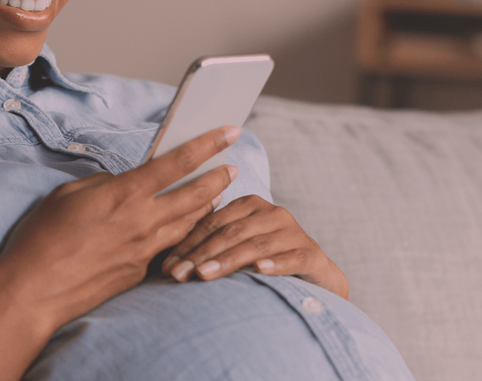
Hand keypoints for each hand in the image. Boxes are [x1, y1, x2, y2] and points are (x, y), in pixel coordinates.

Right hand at [0, 126, 240, 380]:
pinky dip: (182, 232)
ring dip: (207, 206)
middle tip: (232, 168)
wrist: (33, 292)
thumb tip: (123, 184)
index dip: (208, 144)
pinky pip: (169, 246)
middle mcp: (142, 221)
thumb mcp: (69, 194)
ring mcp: (144, 250)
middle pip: (196, 195)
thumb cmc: (41, 239)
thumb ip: (104, 185)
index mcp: (124, 194)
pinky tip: (185, 227)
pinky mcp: (139, 271)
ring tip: (216, 195)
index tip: (230, 131)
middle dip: (218, 178)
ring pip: (189, 223)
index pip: (177, 162)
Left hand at [162, 195, 349, 298]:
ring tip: (204, 274)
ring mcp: (293, 232)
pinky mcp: (310, 253)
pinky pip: (291, 258)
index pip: (213, 222)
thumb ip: (211, 247)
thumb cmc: (265, 260)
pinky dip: (275, 264)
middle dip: (201, 254)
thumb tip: (167, 265)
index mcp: (250, 205)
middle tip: (178, 275)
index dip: (188, 242)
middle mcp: (272, 213)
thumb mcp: (237, 248)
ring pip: (255, 245)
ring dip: (228, 260)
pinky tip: (259, 270)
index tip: (167, 266)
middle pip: (230, 233)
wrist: (314, 275)